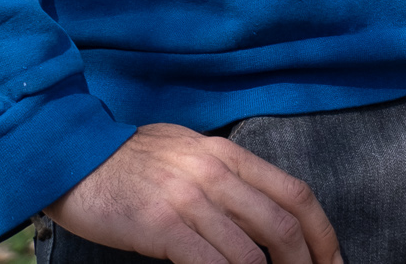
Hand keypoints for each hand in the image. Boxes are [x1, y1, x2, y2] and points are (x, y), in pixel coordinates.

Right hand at [46, 123, 338, 263]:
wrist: (72, 156)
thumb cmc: (128, 160)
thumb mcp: (187, 152)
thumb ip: (225, 175)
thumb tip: (260, 207)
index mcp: (228, 155)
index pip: (295, 194)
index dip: (322, 233)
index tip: (333, 261)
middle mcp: (216, 174)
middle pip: (282, 226)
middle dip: (306, 263)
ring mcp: (190, 200)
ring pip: (251, 253)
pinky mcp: (162, 226)